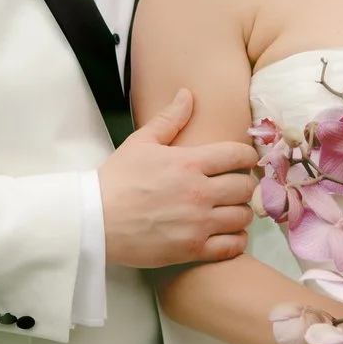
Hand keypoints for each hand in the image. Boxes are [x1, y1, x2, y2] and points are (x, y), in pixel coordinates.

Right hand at [100, 88, 257, 269]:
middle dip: (244, 186)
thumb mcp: (140, 143)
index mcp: (190, 163)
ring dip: (241, 213)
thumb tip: (188, 94)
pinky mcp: (193, 249)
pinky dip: (236, 240)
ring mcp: (198, 223)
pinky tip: (228, 234)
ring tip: (230, 211)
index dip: (248, 157)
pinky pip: (233, 246)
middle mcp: (199, 192)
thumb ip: (169, 119)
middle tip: (236, 188)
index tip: (244, 162)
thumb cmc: (116, 180)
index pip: (238, 155)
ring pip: (243, 217)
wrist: (94, 219)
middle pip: (245, 187)